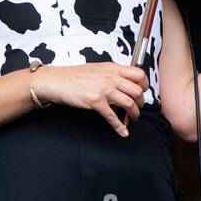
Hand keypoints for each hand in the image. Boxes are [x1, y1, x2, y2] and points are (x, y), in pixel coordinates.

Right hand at [32, 62, 147, 137]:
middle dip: (141, 103)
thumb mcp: (97, 69)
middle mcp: (110, 77)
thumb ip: (112, 74)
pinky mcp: (95, 102)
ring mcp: (103, 90)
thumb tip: (124, 83)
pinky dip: (120, 127)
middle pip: (137, 91)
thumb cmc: (73, 76)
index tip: (143, 92)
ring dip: (133, 114)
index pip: (139, 74)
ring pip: (129, 104)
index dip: (144, 85)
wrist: (56, 81)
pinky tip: (123, 131)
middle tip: (137, 108)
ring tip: (132, 118)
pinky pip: (113, 117)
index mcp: (112, 68)